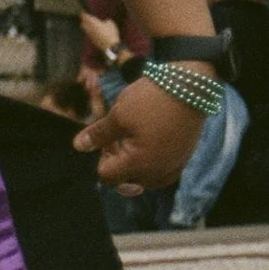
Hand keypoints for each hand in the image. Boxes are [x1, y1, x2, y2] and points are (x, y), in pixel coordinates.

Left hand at [73, 69, 209, 192]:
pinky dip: (152, 163)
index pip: (108, 177)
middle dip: (117, 163)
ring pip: (147, 179)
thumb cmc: (149, 102)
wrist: (190, 88)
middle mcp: (159, 172)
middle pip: (127, 181)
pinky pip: (164, 171)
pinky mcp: (185, 157)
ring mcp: (175, 166)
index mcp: (140, 165)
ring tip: (132, 139)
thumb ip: (98, 134)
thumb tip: (78, 147)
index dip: (101, 157)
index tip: (107, 138)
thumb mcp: (118, 116)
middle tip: (118, 139)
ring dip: (135, 165)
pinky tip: (149, 143)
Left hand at [78, 13, 120, 56]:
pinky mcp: (92, 40)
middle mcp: (89, 28)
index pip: (85, 16)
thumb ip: (107, 21)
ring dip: (86, 26)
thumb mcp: (111, 24)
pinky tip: (95, 31)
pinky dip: (90, 31)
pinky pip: (88, 34)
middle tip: (86, 18)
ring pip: (85, 28)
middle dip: (84, 20)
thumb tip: (106, 21)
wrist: (110, 46)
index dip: (84, 14)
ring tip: (91, 24)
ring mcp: (90, 35)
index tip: (83, 11)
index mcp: (92, 23)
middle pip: (83, 23)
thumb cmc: (111, 34)